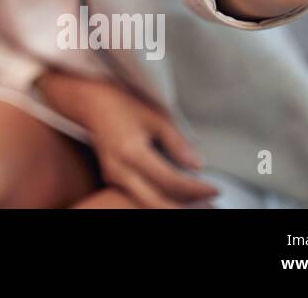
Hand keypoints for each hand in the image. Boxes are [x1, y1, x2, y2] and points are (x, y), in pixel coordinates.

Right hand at [41, 72, 217, 208]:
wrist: (91, 101)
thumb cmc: (125, 103)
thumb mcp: (155, 117)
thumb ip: (177, 143)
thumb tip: (199, 165)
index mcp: (132, 153)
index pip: (171, 181)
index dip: (196, 188)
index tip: (216, 188)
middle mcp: (119, 170)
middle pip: (157, 202)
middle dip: (185, 206)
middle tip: (210, 203)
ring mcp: (113, 176)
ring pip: (147, 202)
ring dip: (172, 205)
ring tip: (197, 202)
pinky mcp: (112, 177)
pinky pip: (138, 195)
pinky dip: (159, 199)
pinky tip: (176, 195)